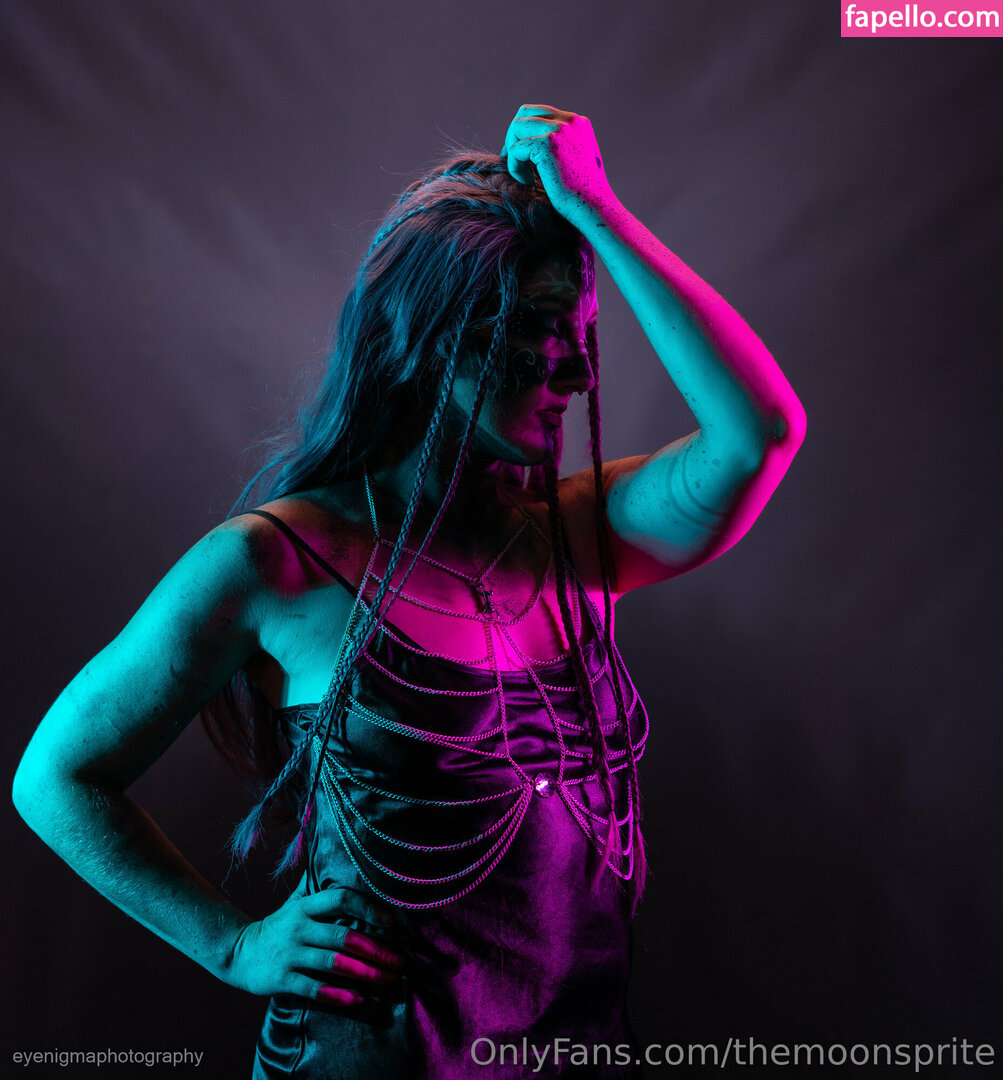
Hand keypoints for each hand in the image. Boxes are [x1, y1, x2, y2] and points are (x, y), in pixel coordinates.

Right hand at [221, 876, 405, 1005]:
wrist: (237, 952)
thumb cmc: (277, 927)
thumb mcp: (294, 903)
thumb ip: (318, 888)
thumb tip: (343, 862)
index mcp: (305, 906)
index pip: (340, 898)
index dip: (367, 907)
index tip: (390, 921)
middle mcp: (298, 927)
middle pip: (343, 936)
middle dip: (375, 949)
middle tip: (400, 960)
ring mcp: (290, 954)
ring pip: (333, 963)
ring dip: (364, 973)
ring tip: (388, 979)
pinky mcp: (282, 979)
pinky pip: (315, 989)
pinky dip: (338, 995)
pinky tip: (359, 999)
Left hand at [499, 104, 617, 227]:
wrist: (594, 208)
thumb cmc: (585, 194)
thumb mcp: (577, 162)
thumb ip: (563, 146)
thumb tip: (537, 143)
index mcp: (578, 123)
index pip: (541, 114)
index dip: (526, 133)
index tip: (522, 155)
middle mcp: (570, 121)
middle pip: (525, 112)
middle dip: (514, 136)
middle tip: (514, 160)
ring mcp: (558, 130)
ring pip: (517, 127)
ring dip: (512, 151)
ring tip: (523, 175)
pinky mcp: (545, 145)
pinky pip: (515, 149)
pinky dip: (515, 167)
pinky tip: (527, 182)